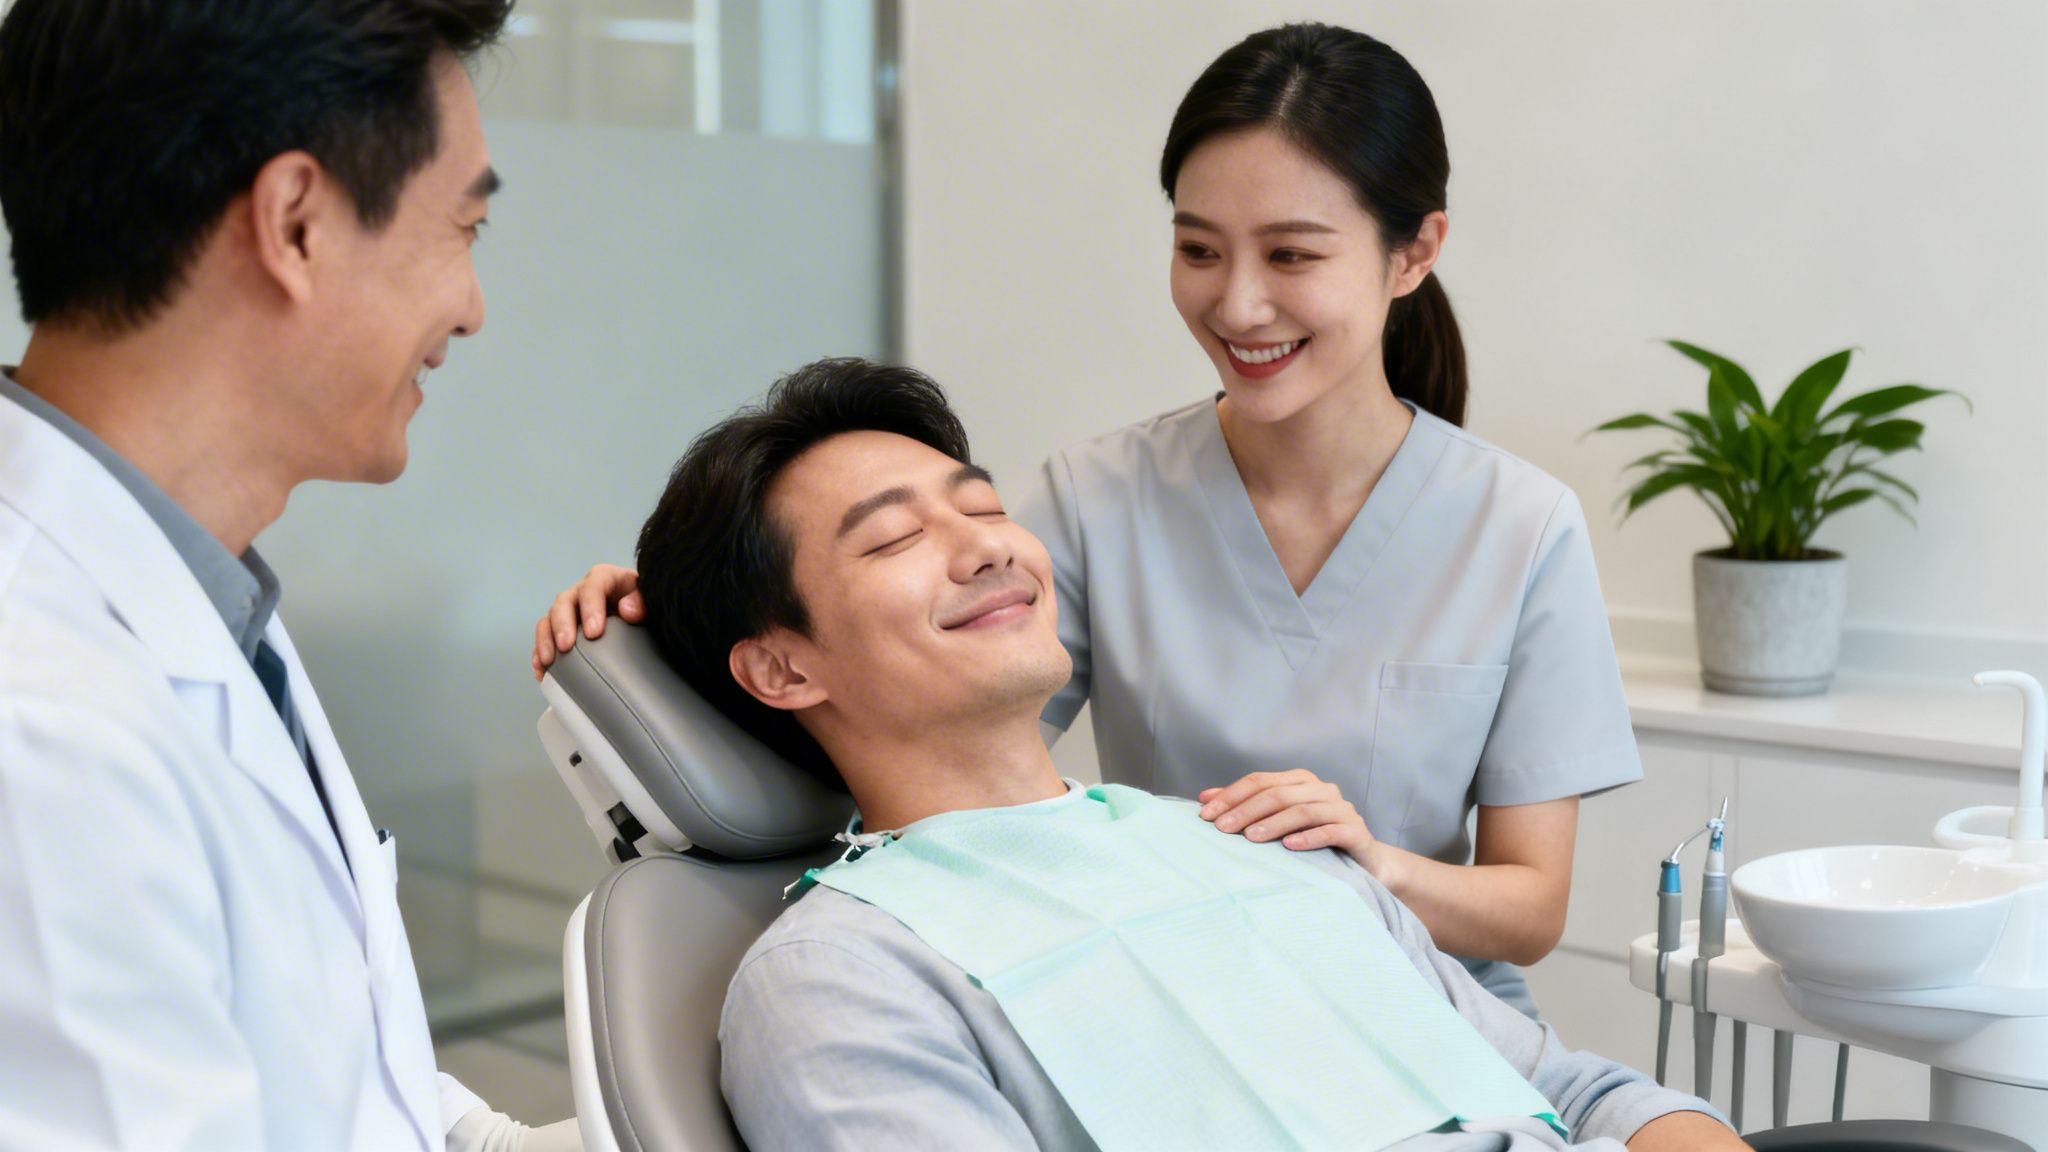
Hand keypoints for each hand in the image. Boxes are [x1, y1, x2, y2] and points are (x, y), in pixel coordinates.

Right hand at [531, 563, 642, 679]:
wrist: (642, 614)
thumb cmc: (644, 605)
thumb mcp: (650, 598)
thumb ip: (642, 601)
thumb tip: (627, 610)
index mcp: (605, 578)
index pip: (594, 586)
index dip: (591, 608)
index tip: (594, 632)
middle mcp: (582, 591)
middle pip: (564, 601)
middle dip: (562, 625)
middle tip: (566, 646)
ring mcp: (570, 610)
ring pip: (549, 619)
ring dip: (546, 640)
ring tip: (549, 661)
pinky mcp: (562, 628)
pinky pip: (545, 639)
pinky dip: (540, 654)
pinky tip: (542, 670)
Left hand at [1198, 769, 1377, 864]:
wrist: (1365, 860)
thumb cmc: (1314, 838)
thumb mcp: (1278, 820)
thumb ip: (1246, 807)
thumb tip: (1205, 799)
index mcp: (1300, 781)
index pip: (1260, 781)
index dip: (1231, 796)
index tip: (1205, 815)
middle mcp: (1321, 789)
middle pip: (1278, 794)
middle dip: (1246, 810)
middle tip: (1222, 829)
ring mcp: (1341, 809)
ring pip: (1303, 810)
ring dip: (1274, 824)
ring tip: (1251, 838)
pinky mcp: (1356, 831)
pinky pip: (1332, 830)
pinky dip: (1309, 837)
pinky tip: (1290, 846)